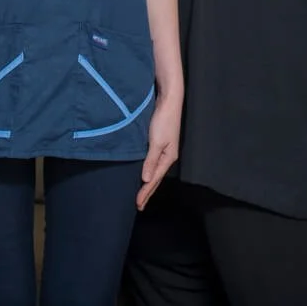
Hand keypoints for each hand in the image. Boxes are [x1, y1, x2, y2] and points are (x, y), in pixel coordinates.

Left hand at [137, 95, 180, 209]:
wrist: (168, 100)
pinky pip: (152, 162)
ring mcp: (164, 149)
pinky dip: (148, 170)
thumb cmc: (163, 120)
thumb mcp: (156, 142)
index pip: (155, 180)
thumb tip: (146, 180)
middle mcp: (167, 155)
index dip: (146, 192)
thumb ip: (151, 161)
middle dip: (148, 191)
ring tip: (141, 193)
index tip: (137, 204)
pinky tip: (143, 173)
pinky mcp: (159, 142)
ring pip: (154, 170)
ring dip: (147, 182)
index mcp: (169, 157)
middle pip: (156, 177)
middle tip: (139, 205)